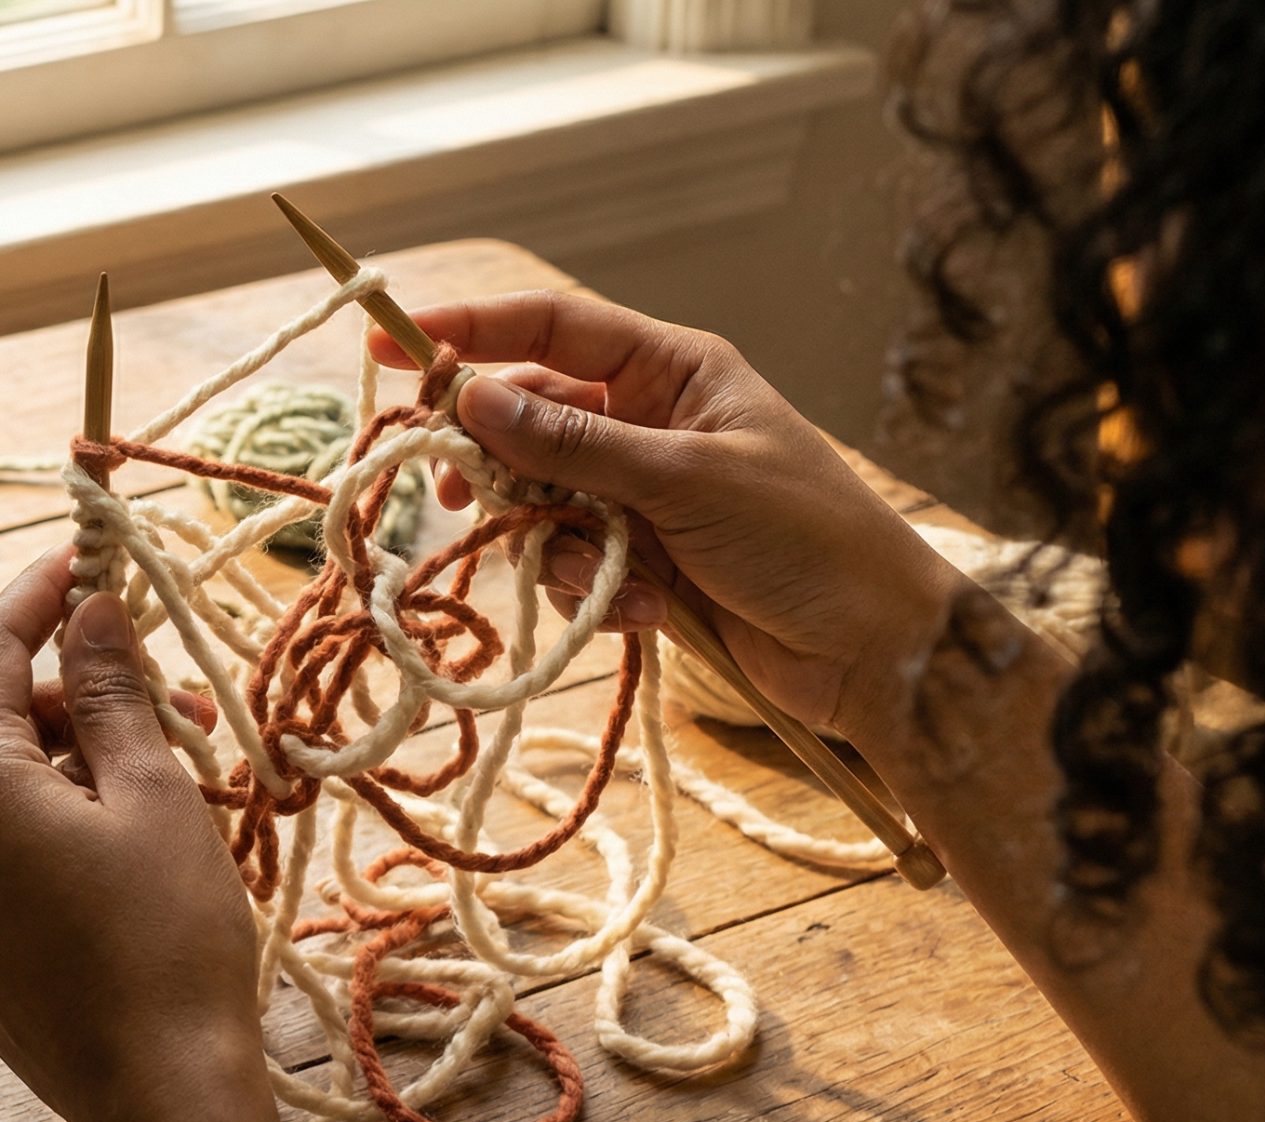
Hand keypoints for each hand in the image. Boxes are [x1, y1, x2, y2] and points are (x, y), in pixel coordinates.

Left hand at [0, 548, 262, 1121]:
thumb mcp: (153, 794)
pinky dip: (60, 843)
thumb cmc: (169, 938)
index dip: (37, 596)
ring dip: (77, 779)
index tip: (85, 560)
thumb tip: (89, 610)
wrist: (160, 1097)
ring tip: (170, 801)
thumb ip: (110, 692)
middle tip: (176, 712)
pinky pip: (7, 873)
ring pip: (6, 807)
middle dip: (79, 707)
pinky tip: (131, 871)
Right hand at [370, 292, 961, 738]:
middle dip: (499, 465)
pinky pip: (572, 564)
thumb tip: (472, 397)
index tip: (391, 346)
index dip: (471, 331)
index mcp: (675, 371)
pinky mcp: (643, 563)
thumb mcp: (686, 480)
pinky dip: (595, 592)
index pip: (553, 326)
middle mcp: (652, 423)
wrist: (874, 651)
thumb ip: (573, 442)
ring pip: (540, 503)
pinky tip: (647, 612)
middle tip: (461, 496)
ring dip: (556, 545)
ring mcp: (643, 496)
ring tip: (606, 574)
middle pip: (530, 421)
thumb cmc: (808, 540)